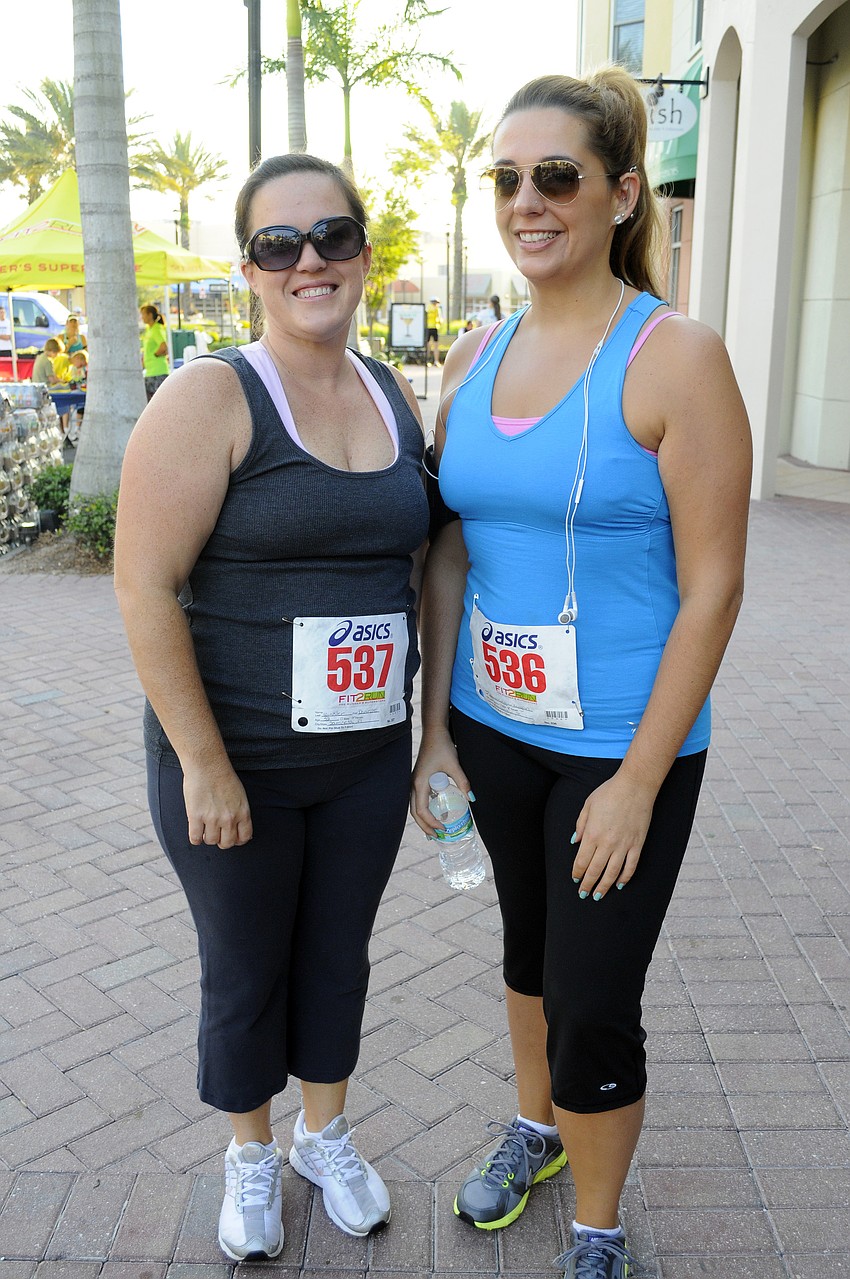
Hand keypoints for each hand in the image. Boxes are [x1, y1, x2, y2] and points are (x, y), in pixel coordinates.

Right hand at [182, 762, 252, 848]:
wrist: (207, 764)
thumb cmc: (223, 776)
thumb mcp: (240, 796)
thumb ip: (240, 812)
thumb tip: (239, 827)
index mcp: (243, 812)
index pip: (244, 838)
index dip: (237, 840)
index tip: (231, 836)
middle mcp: (229, 818)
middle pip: (227, 843)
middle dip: (221, 841)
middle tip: (216, 833)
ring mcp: (212, 818)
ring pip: (211, 841)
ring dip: (207, 837)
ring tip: (204, 828)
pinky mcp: (196, 817)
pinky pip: (195, 839)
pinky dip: (195, 838)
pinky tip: (195, 830)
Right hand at [410, 726, 472, 836]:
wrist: (434, 731)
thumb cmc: (441, 746)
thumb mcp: (454, 765)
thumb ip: (463, 782)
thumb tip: (472, 799)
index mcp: (419, 783)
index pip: (421, 810)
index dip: (431, 822)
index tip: (443, 829)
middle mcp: (413, 784)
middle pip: (414, 812)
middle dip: (424, 826)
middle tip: (437, 837)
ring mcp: (414, 782)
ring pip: (414, 806)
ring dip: (423, 819)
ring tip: (434, 830)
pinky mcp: (418, 779)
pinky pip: (418, 799)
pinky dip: (424, 809)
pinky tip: (434, 813)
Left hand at [571, 770, 657, 899]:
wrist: (635, 786)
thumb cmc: (609, 792)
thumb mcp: (588, 805)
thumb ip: (580, 825)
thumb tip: (575, 842)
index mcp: (592, 834)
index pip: (581, 861)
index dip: (577, 873)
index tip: (575, 879)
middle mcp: (607, 843)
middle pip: (595, 870)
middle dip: (587, 884)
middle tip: (583, 894)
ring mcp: (624, 845)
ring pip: (612, 873)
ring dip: (604, 887)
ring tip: (598, 895)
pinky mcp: (637, 844)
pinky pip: (630, 867)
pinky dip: (624, 878)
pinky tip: (619, 884)